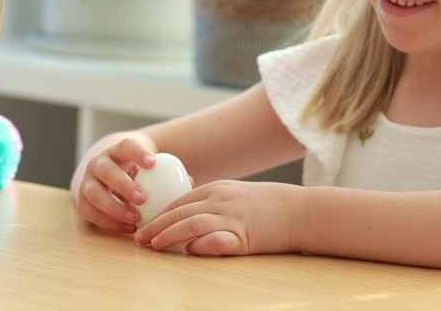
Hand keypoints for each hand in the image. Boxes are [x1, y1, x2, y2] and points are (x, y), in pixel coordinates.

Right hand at [75, 134, 157, 233]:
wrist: (103, 174)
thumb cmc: (133, 171)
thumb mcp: (144, 167)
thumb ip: (164, 173)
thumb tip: (189, 182)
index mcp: (116, 151)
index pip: (125, 146)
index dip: (137, 153)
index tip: (153, 163)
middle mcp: (98, 164)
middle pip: (107, 171)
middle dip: (124, 185)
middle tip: (143, 198)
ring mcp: (86, 182)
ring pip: (95, 194)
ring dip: (114, 207)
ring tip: (135, 219)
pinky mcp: (81, 202)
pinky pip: (91, 213)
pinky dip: (108, 222)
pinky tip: (128, 229)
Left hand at [134, 180, 303, 255]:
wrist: (301, 211)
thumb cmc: (269, 206)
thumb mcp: (237, 195)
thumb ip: (214, 203)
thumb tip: (189, 217)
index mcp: (217, 189)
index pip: (179, 201)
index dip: (159, 214)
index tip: (143, 226)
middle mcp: (221, 200)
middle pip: (179, 213)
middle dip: (155, 226)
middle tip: (139, 239)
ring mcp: (232, 217)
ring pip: (191, 225)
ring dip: (169, 236)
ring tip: (154, 245)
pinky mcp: (244, 236)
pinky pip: (216, 241)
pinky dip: (200, 246)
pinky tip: (189, 252)